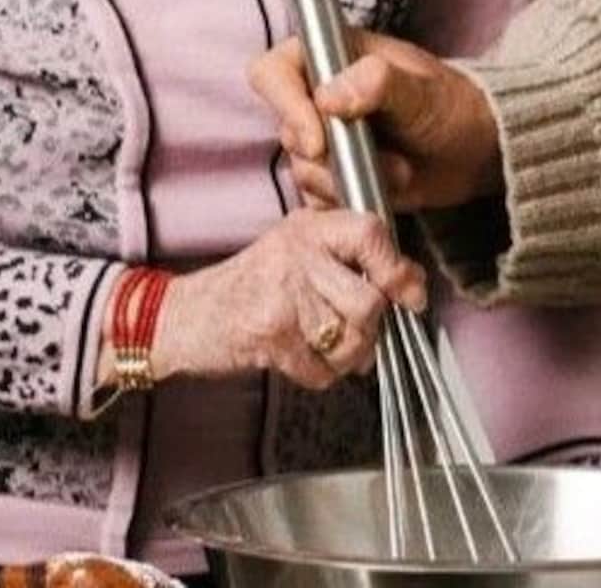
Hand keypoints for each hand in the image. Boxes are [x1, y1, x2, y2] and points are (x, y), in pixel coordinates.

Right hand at [142, 206, 426, 391]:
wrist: (188, 314)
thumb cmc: (251, 283)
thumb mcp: (301, 252)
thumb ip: (354, 260)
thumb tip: (412, 285)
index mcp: (311, 227)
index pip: (371, 234)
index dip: (398, 269)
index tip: (412, 295)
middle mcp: (298, 253)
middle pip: (368, 301)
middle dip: (368, 329)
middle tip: (354, 332)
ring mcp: (282, 294)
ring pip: (349, 338)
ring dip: (346, 356)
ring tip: (327, 346)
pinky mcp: (269, 334)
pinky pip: (321, 369)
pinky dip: (320, 374)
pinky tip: (303, 359)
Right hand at [247, 31, 504, 210]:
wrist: (472, 151)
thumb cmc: (451, 106)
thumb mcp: (422, 92)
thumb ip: (379, 83)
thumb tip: (328, 96)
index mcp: (332, 55)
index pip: (273, 72)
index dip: (285, 105)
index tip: (317, 140)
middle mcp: (318, 94)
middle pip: (288, 131)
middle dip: (335, 157)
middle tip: (387, 161)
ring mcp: (323, 138)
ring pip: (303, 171)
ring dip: (352, 181)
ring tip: (399, 172)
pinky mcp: (332, 176)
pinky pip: (317, 200)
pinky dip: (350, 203)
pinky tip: (386, 192)